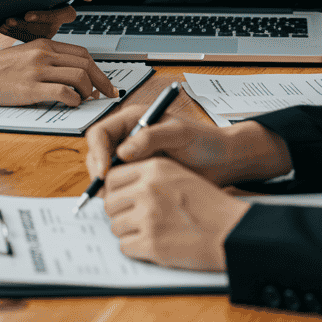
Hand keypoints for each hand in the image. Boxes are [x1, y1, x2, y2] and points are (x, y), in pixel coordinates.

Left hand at [0, 0, 93, 41]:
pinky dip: (17, 32)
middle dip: (46, 16)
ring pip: (47, 29)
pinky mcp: (36, 37)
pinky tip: (5, 25)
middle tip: (28, 14)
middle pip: (66, 14)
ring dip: (25, 25)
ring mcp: (47, 24)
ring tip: (8, 19)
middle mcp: (56, 8)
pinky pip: (33, 39)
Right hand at [0, 38, 117, 106]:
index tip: (106, 84)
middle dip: (102, 82)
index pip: (83, 54)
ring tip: (85, 101)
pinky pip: (63, 93)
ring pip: (79, 78)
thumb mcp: (25, 55)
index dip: (100, 70)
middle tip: (107, 95)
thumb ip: (47, 60)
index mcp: (44, 45)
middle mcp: (43, 54)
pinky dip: (74, 101)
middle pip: (86, 65)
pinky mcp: (29, 89)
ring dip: (88, 93)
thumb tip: (72, 75)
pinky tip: (71, 105)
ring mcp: (37, 71)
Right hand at [85, 104, 291, 185]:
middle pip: (98, 152)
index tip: (105, 172)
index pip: (100, 132)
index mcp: (134, 119)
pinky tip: (127, 201)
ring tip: (116, 199)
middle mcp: (129, 136)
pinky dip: (118, 192)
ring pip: (106, 169)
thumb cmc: (205, 141)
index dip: (98, 152)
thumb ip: (151, 138)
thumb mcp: (179, 135)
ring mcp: (133, 155)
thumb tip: (122, 151)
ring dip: (106, 184)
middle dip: (98, 171)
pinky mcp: (139, 173)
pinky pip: (120, 182)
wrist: (223, 161)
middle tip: (106, 191)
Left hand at [102, 157, 249, 271]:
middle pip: (110, 203)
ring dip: (127, 232)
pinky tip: (152, 244)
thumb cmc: (209, 206)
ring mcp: (149, 217)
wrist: (231, 231)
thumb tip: (117, 188)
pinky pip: (124, 246)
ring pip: (115, 226)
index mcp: (155, 168)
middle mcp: (148, 189)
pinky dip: (135, 248)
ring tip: (149, 232)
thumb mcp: (178, 176)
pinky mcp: (152, 243)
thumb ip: (148, 176)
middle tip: (134, 219)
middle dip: (119, 213)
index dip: (115, 192)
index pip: (112, 178)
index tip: (121, 200)